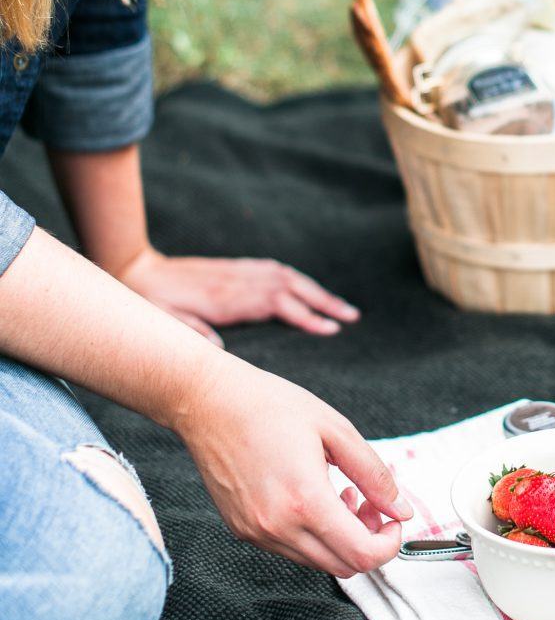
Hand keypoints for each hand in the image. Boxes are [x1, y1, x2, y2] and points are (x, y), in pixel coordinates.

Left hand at [116, 246, 359, 345]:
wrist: (136, 270)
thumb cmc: (151, 302)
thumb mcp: (164, 321)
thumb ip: (192, 333)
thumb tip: (219, 350)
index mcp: (226, 297)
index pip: (276, 303)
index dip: (304, 315)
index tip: (329, 328)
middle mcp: (239, 280)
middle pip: (292, 286)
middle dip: (324, 301)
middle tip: (352, 317)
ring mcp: (239, 272)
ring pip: (288, 277)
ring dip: (316, 290)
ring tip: (342, 307)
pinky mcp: (236, 269)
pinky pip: (276, 271)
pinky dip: (298, 281)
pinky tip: (308, 290)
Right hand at [177, 355, 410, 576]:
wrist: (209, 402)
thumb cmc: (270, 406)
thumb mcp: (335, 429)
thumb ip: (374, 475)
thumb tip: (402, 510)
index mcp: (305, 501)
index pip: (362, 556)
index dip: (389, 544)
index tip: (392, 519)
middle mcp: (277, 527)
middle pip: (343, 567)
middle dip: (367, 540)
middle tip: (368, 502)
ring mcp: (257, 533)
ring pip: (317, 562)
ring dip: (340, 538)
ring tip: (339, 493)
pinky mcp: (242, 530)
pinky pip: (290, 549)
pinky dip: (312, 535)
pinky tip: (310, 497)